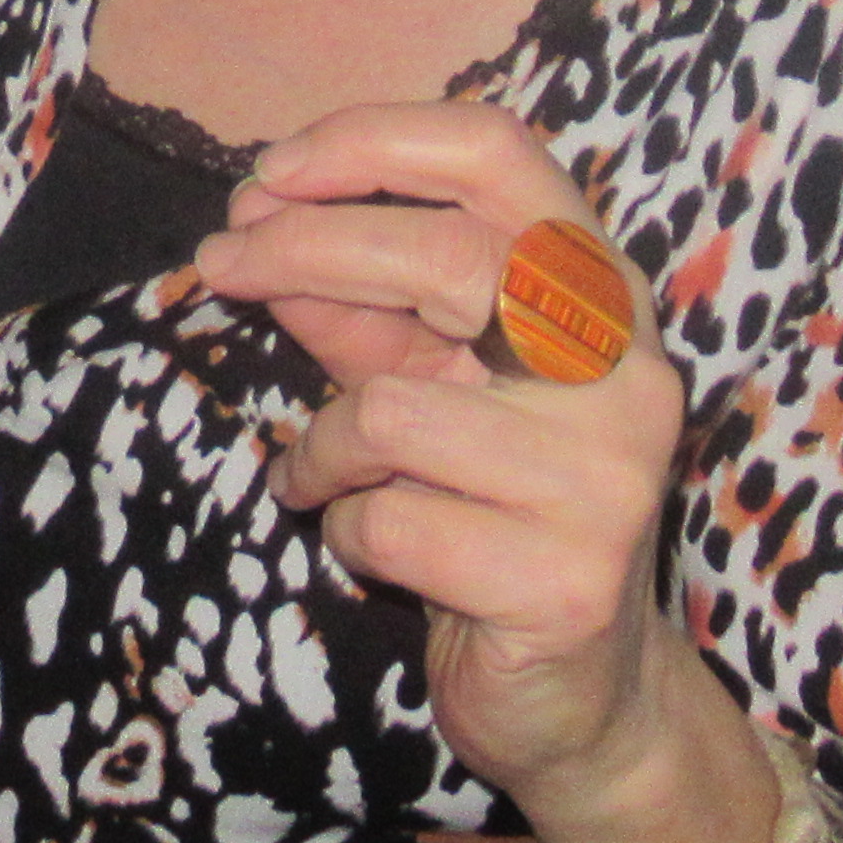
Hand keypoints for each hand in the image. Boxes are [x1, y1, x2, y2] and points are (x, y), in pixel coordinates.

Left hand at [191, 100, 695, 819]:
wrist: (583, 699)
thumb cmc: (489, 513)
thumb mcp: (423, 388)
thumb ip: (358, 311)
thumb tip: (253, 225)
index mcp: (598, 295)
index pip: (500, 154)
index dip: (375, 143)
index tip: (269, 174)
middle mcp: (625, 369)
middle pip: (448, 257)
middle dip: (307, 251)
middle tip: (216, 265)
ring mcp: (609, 476)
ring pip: (390, 410)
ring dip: (322, 450)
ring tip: (325, 480)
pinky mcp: (568, 579)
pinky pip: (390, 520)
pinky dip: (348, 530)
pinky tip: (374, 550)